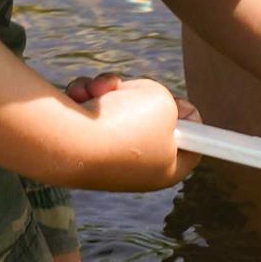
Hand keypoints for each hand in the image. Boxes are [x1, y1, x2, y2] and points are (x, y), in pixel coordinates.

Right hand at [61, 73, 199, 191]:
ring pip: (116, 109)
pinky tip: (80, 96)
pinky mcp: (77, 146)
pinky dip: (86, 96)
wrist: (70, 139)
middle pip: (149, 123)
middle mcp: (135, 171)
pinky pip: (90, 110)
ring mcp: (104, 159)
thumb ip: (163, 101)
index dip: (190, 121)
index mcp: (167, 170)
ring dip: (109, 90)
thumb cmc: (126, 124)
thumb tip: (142, 101)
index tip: (181, 104)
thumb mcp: (162, 101)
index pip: (190, 148)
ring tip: (100, 90)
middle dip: (139, 96)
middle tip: (138, 93)